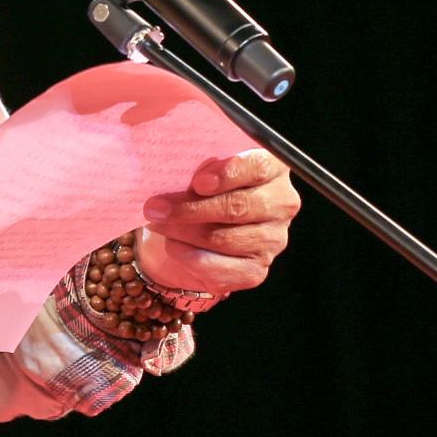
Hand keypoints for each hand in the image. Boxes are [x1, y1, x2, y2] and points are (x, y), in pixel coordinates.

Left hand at [136, 149, 299, 295]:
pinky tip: (172, 246)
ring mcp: (272, 240)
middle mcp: (280, 204)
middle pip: (238, 206)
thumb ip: (199, 167)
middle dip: (192, 207)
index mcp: (272, 169)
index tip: (198, 182)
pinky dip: (189, 257)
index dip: (228, 174)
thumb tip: (188, 177)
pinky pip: (219, 268)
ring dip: (182, 232)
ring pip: (223, 238)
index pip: (258, 168)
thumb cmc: (199, 189)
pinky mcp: (256, 269)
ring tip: (157, 223)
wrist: (195, 228)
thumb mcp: (199, 169)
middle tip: (157, 207)